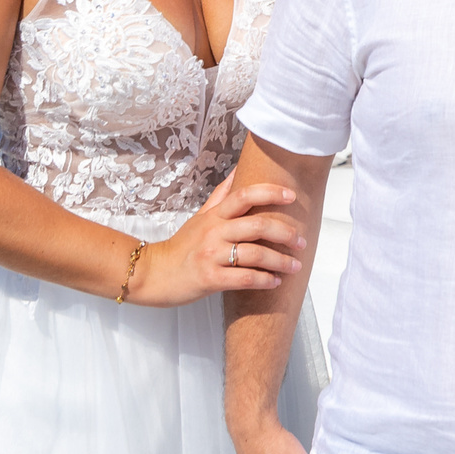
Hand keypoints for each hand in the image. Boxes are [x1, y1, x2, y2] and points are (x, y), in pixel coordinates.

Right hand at [123, 174, 306, 306]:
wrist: (153, 274)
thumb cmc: (181, 246)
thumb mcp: (200, 217)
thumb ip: (221, 195)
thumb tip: (238, 172)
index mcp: (214, 216)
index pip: (245, 195)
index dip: (271, 192)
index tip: (292, 196)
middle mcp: (214, 232)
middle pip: (258, 224)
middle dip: (286, 233)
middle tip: (301, 241)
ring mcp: (212, 255)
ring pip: (255, 254)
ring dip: (281, 261)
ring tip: (295, 266)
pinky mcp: (210, 278)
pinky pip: (245, 278)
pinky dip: (265, 280)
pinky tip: (275, 282)